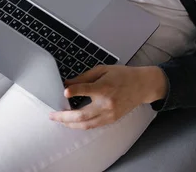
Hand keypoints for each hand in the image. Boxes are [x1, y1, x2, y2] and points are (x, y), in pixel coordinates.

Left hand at [49, 64, 166, 129]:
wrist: (142, 86)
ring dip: (70, 123)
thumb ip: (85, 77)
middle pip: (83, 114)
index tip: (65, 91)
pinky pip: (93, 126)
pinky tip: (73, 122)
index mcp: (105, 87)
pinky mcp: (111, 120)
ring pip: (86, 124)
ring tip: (59, 120)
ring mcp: (109, 114)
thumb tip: (68, 83)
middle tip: (53, 115)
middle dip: (65, 117)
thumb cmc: (123, 75)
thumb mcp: (104, 70)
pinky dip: (81, 125)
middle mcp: (107, 103)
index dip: (76, 91)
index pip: (88, 90)